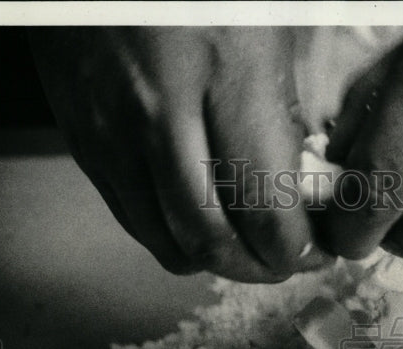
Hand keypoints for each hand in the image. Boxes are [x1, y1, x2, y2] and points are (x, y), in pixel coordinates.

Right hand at [28, 27, 330, 281]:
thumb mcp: (266, 21)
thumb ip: (286, 101)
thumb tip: (313, 178)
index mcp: (226, 71)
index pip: (263, 200)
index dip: (296, 247)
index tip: (319, 251)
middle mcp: (163, 111)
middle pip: (212, 236)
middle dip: (260, 268)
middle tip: (291, 264)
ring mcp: (113, 130)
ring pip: (167, 241)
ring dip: (217, 263)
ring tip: (251, 254)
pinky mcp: (83, 140)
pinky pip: (131, 219)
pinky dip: (173, 240)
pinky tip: (203, 228)